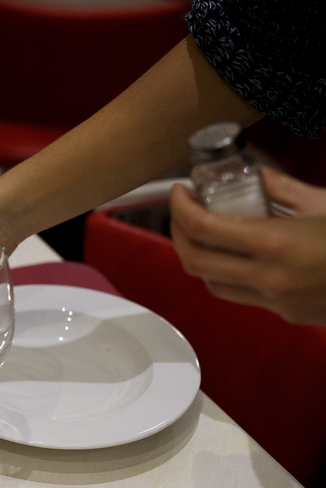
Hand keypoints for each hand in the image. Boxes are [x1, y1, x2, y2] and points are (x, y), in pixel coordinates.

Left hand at [170, 167, 325, 324]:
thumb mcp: (321, 202)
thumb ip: (277, 187)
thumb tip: (247, 173)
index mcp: (276, 245)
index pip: (202, 228)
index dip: (180, 207)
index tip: (180, 191)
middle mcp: (269, 278)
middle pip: (193, 260)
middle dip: (177, 231)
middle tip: (182, 210)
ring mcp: (276, 302)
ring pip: (210, 283)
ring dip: (197, 256)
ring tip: (203, 231)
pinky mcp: (285, 314)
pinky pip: (238, 294)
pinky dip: (224, 273)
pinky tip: (234, 253)